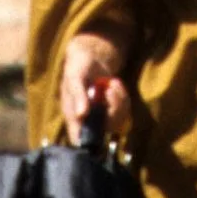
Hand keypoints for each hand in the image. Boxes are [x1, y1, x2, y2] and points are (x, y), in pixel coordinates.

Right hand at [58, 29, 132, 146]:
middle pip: (105, 129)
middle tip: (109, 90)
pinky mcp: (112, 109)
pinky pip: (124, 111)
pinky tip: (115, 84)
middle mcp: (87, 119)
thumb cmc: (78, 66)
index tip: (99, 128)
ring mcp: (101, 115)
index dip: (88, 142)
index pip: (78, 138)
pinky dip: (123, 97)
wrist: (91, 55)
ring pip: (117, 121)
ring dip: (119, 102)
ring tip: (112, 84)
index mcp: (72, 115)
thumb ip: (78, 94)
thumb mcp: (75, 77)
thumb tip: (81, 115)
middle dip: (112, 110)